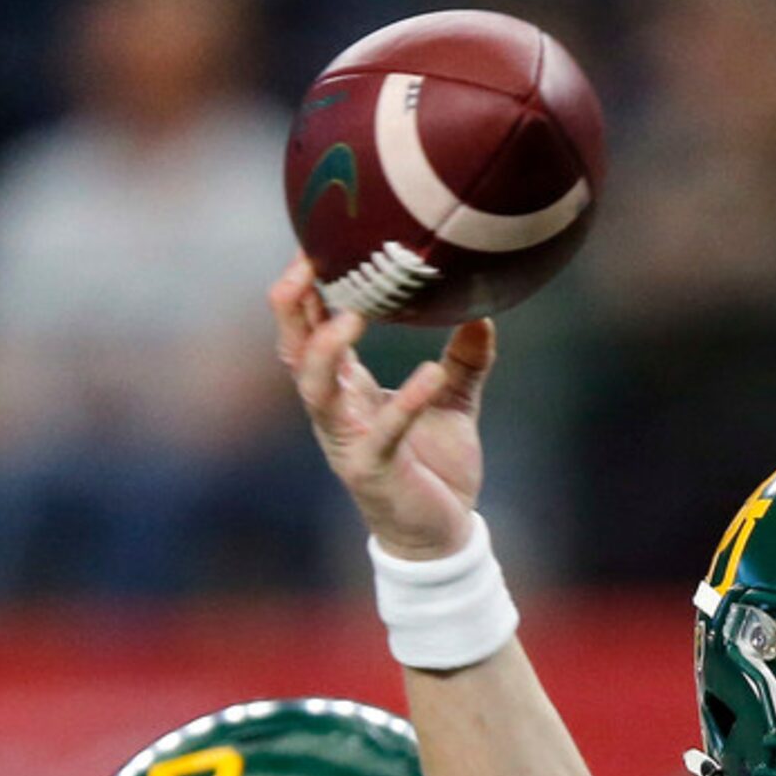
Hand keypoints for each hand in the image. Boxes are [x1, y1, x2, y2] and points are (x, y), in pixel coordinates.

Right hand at [270, 256, 491, 559]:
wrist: (443, 535)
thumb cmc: (436, 468)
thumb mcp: (454, 404)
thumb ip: (465, 359)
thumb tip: (484, 311)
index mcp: (347, 389)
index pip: (309, 329)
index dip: (303, 289)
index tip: (314, 240)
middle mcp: (335, 411)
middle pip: (294, 350)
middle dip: (292, 308)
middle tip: (305, 263)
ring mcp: (347, 441)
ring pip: (316, 389)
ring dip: (328, 349)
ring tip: (354, 313)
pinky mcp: (373, 472)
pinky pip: (383, 433)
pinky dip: (407, 402)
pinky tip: (431, 373)